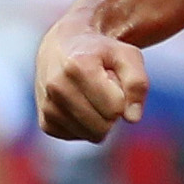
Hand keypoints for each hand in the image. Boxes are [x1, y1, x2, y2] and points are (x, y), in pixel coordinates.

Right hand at [34, 19, 147, 143]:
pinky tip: (79, 104)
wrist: (60, 47)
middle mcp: (57, 87)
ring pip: (92, 135)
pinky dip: (85, 125)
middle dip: (112, 111)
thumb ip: (137, 83)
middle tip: (102, 89)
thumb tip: (132, 118)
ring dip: (99, 119)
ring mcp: (48, 106)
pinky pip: (79, 136)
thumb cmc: (99, 51)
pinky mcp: (45, 122)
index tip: (112, 79)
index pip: (116, 108)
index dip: (122, 97)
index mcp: (78, 67)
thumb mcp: (127, 56)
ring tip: (90, 95)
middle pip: (104, 125)